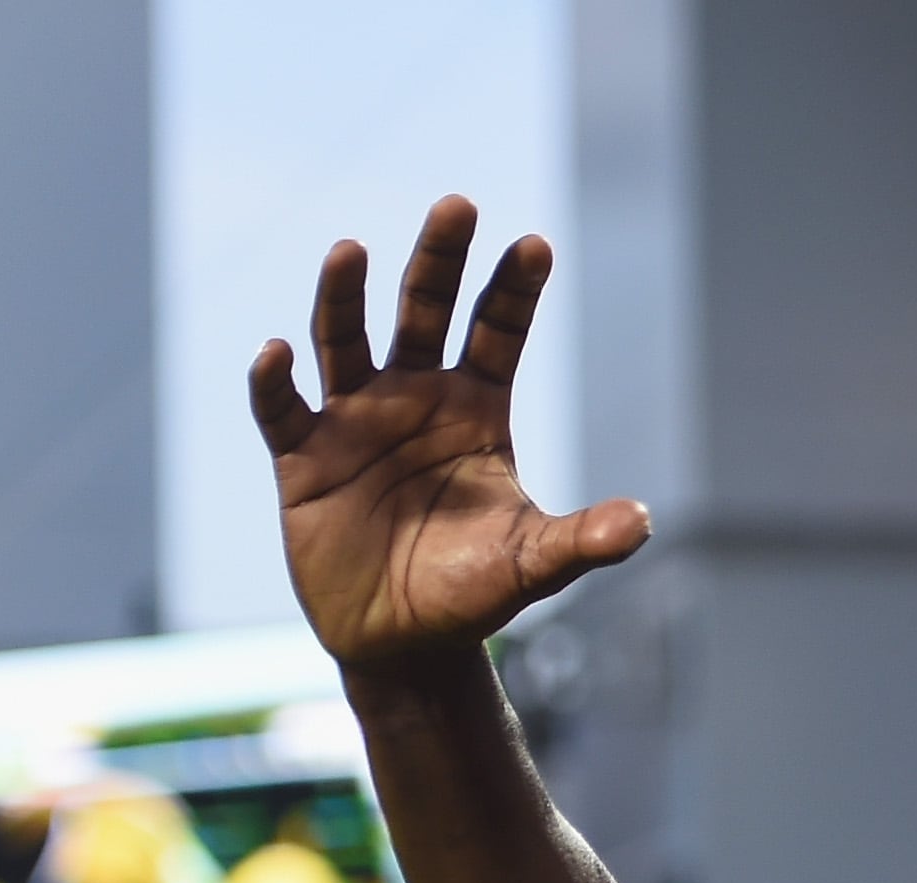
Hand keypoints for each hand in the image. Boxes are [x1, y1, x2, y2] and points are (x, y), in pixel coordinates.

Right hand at [250, 197, 652, 667]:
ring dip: (344, 297)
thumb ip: (583, 540)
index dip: (513, 290)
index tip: (536, 244)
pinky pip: (281, 410)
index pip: (496, 331)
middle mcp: (414, 398)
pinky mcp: (302, 459)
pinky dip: (274, 381)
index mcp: (475, 408)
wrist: (403, 643)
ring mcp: (354, 422)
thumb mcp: (534, 564)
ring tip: (350, 250)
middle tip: (457, 205)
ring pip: (344, 340)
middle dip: (439, 260)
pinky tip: (274, 352)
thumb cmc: (473, 591)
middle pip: (424, 311)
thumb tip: (643, 524)